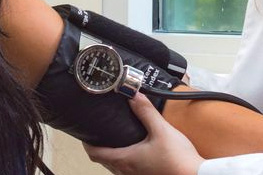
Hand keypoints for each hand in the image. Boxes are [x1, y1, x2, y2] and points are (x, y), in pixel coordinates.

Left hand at [84, 94, 203, 174]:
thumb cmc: (177, 157)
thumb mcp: (161, 130)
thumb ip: (146, 112)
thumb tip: (133, 95)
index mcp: (125, 160)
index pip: (95, 154)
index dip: (87, 144)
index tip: (86, 133)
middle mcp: (127, 172)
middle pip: (104, 161)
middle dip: (100, 148)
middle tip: (101, 132)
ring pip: (117, 168)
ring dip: (114, 155)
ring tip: (118, 140)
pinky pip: (129, 171)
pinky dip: (126, 161)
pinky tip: (138, 152)